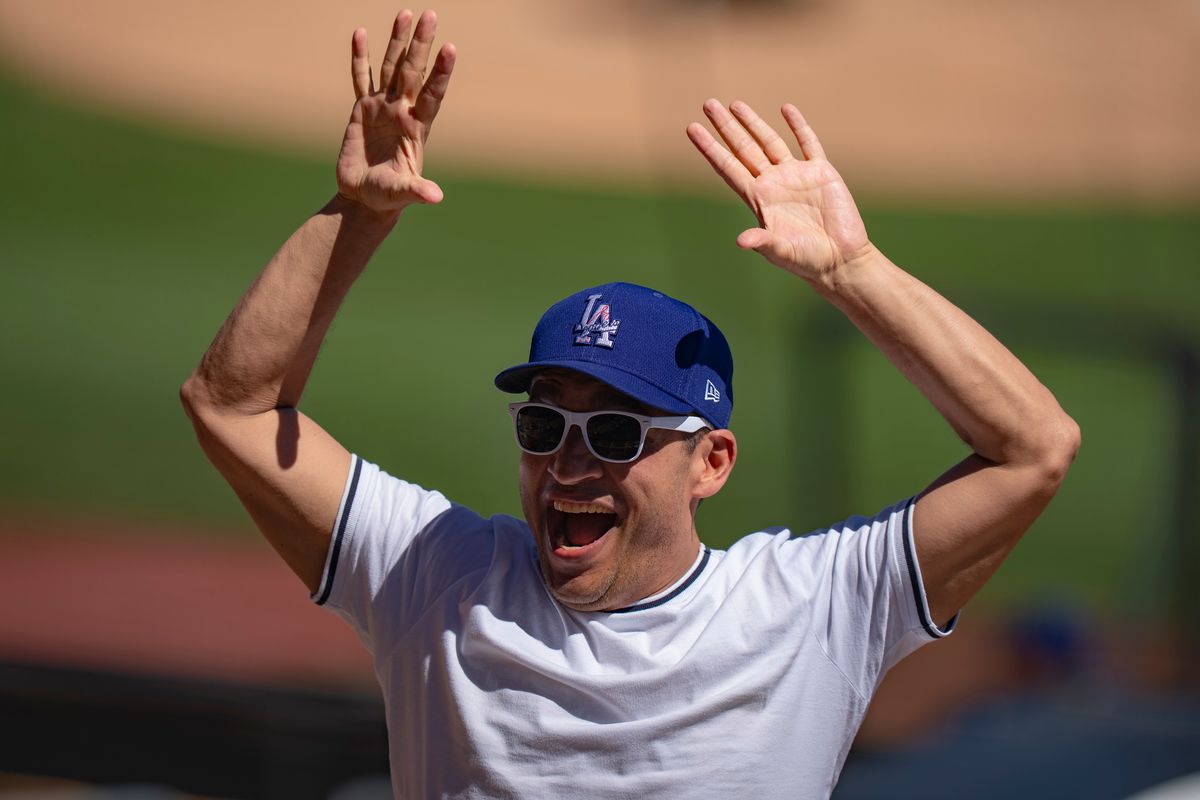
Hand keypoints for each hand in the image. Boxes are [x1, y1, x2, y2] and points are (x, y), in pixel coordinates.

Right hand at [335, 10, 455, 212]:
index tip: (451, 49)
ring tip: (405, 14)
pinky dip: (360, 57)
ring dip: (398, 41)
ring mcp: (383, 107)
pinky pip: (361, 78)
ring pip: (391, 67)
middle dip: (421, 44)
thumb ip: (417, 191)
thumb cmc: (387, 197)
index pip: (432, 95)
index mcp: (416, 128)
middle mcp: (402, 111)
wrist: (364, 198)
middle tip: (430, 14)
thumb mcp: (402, 193)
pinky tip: (361, 33)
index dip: (440, 73)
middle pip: (413, 71)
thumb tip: (436, 197)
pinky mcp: (362, 109)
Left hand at [687, 100, 871, 285]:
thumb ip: (763, 242)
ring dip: (753, 122)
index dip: (710, 148)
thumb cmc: (807, 260)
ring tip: (735, 104)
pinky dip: (798, 126)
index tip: (692, 128)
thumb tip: (741, 241)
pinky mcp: (822, 173)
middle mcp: (773, 183)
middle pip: (743, 148)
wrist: (841, 260)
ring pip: (770, 142)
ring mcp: (796, 175)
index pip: (728, 167)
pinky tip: (786, 109)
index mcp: (759, 199)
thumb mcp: (782, 252)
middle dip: (726, 127)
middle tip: (708, 103)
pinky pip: (808, 143)